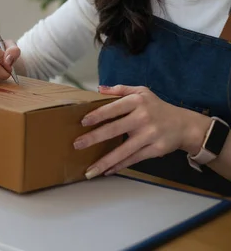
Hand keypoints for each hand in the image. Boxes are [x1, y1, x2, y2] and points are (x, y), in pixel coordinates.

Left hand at [73, 85, 211, 178]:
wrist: (184, 125)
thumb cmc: (157, 107)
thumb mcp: (142, 92)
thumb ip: (120, 90)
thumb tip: (99, 89)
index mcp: (137, 102)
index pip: (114, 108)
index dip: (98, 115)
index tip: (83, 121)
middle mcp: (143, 118)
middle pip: (115, 129)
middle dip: (94, 138)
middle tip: (77, 144)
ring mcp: (149, 135)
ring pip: (123, 150)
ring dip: (105, 161)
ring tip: (89, 170)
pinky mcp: (155, 149)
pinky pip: (133, 159)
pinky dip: (119, 166)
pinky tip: (106, 171)